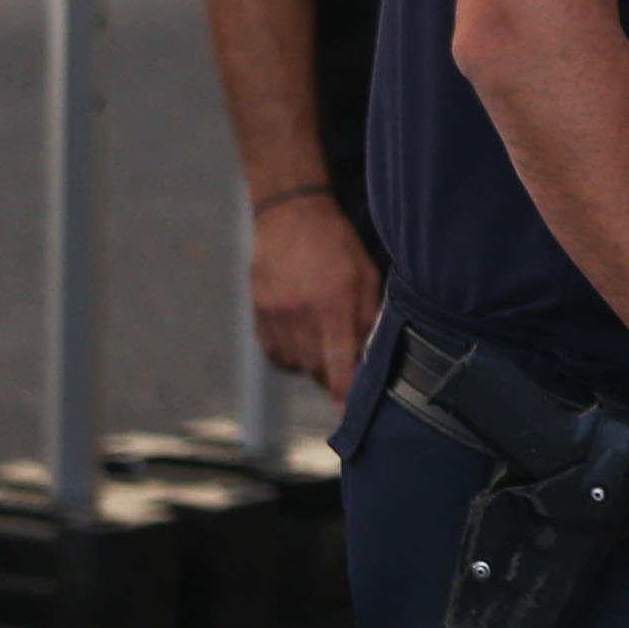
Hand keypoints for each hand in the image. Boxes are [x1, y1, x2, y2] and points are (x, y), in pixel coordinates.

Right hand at [248, 193, 384, 401]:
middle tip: (344, 362)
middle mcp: (300, 312)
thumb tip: (369, 359)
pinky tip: (302, 341)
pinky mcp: (258, 309)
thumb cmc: (338, 247)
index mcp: (333, 305)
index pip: (339, 364)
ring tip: (324, 344)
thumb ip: (369, 320)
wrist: (291, 215)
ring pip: (295, 363)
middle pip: (316, 369)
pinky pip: (274, 353)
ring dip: (311, 365)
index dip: (344, 393)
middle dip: (332, 374)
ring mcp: (275, 312)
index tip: (348, 412)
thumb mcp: (367, 278)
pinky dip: (290, 357)